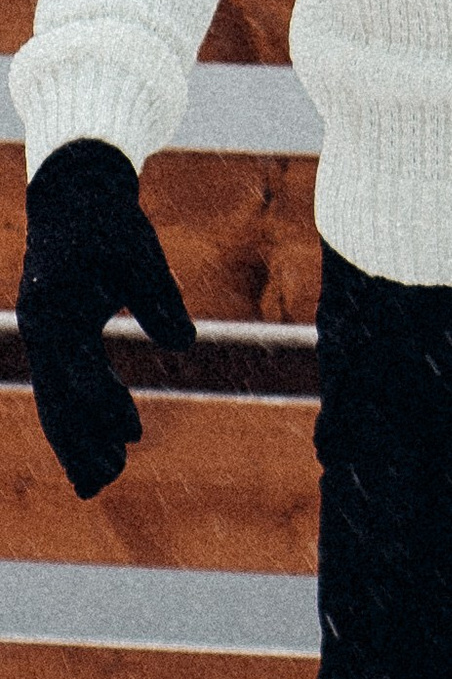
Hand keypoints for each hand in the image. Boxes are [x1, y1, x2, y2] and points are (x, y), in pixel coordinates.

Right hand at [15, 138, 196, 498]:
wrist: (73, 195)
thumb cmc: (112, 224)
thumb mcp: (141, 256)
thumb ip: (160, 298)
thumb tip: (183, 343)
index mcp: (58, 310)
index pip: (77, 370)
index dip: (102, 405)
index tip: (132, 436)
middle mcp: (42, 328)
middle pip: (57, 398)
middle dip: (80, 443)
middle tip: (106, 483)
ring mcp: (42, 335)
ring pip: (56, 400)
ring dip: (77, 441)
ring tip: (101, 483)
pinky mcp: (53, 337)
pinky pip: (63, 387)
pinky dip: (81, 417)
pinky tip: (105, 444)